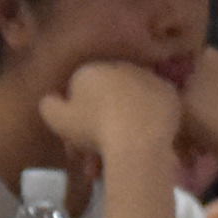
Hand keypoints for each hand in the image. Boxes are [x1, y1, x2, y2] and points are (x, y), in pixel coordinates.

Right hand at [38, 61, 186, 181]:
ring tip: (120, 151)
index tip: (77, 137)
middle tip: (98, 149)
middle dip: (99, 120)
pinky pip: (153, 108)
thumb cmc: (92, 128)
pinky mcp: (168, 92)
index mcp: (90, 69)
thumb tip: (51, 98)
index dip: (77, 114)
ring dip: (123, 123)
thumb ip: (48, 105)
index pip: (79, 88)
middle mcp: (119, 66)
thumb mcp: (57, 119)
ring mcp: (147, 77)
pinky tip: (142, 139)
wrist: (136, 138)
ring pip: (130, 102)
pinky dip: (147, 121)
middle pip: (106, 95)